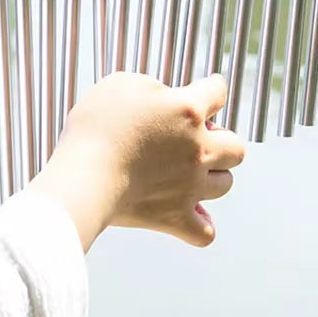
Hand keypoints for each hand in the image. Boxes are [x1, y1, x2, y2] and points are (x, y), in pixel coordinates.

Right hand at [28, 73, 244, 251]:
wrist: (82, 176)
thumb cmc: (97, 125)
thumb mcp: (123, 83)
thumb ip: (153, 88)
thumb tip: (164, 100)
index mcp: (188, 110)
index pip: (218, 91)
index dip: (212, 87)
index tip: (208, 88)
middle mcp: (198, 148)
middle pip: (236, 146)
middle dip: (220, 138)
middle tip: (194, 137)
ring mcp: (190, 186)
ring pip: (226, 183)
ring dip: (213, 175)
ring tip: (191, 170)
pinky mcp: (174, 217)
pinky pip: (205, 232)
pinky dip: (200, 224)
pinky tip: (189, 212)